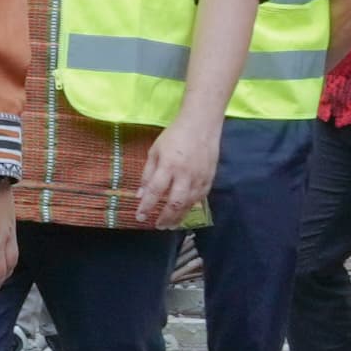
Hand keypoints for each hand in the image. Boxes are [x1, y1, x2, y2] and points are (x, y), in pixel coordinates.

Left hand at [131, 112, 220, 227]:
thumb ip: (147, 173)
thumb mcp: (155, 151)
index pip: (155, 191)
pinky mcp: (210, 178)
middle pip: (175, 202)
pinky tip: (184, 212)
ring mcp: (199, 177)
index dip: (146, 206)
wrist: (202, 125)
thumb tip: (140, 194)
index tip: (140, 217)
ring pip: (189, 203)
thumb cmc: (174, 136)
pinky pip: (200, 198)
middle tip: (158, 226)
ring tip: (170, 225)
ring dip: (179, 217)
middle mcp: (185, 174)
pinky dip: (191, 207)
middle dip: (165, 217)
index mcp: (168, 165)